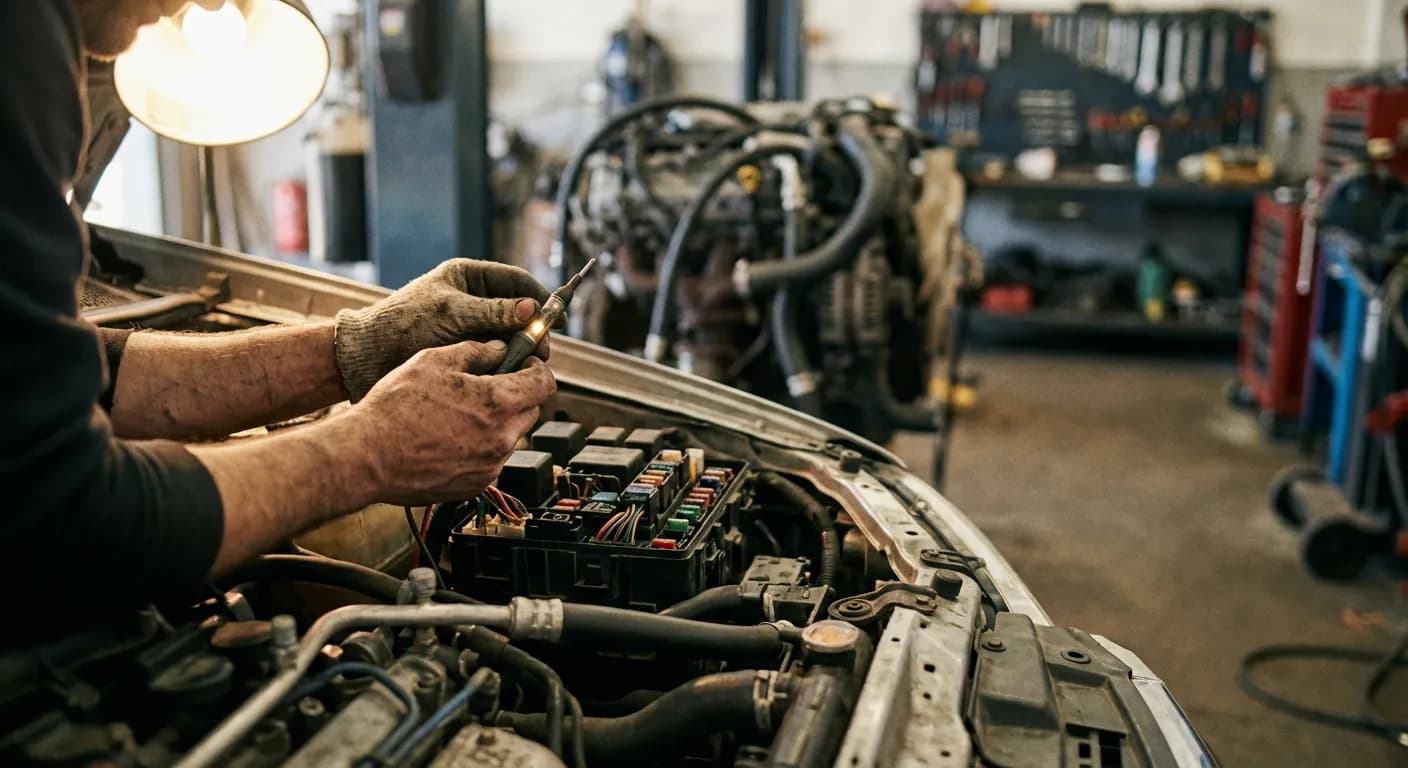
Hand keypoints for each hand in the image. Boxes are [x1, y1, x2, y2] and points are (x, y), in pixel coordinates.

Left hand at [334, 260, 549, 400]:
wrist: (370, 356)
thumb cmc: (404, 324)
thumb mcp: (452, 314)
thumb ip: (493, 312)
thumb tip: (532, 309)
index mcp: (467, 278)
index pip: (514, 281)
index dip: (539, 296)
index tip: (557, 316)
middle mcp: (471, 299)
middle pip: (517, 310)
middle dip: (533, 329)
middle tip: (543, 349)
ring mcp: (469, 324)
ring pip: (508, 334)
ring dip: (521, 348)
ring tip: (528, 363)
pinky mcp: (464, 347)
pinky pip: (494, 352)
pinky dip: (506, 360)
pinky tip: (512, 371)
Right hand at [350, 339, 555, 504]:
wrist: (367, 456)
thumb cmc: (395, 408)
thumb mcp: (433, 361)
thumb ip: (475, 352)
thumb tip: (498, 349)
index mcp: (498, 403)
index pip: (545, 384)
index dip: (536, 369)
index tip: (525, 365)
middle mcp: (501, 438)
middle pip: (531, 410)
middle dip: (516, 394)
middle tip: (487, 386)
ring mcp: (490, 465)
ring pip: (511, 436)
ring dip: (497, 423)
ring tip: (460, 414)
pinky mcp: (476, 484)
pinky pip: (491, 460)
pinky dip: (481, 447)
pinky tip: (451, 437)